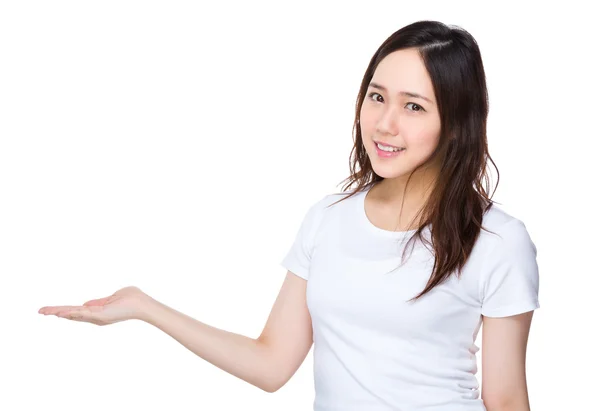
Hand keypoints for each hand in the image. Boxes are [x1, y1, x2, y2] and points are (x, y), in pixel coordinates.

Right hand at [38, 286, 153, 324]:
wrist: (143, 304)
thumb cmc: (131, 299)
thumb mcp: (111, 298)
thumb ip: (99, 302)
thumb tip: (85, 304)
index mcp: (97, 312)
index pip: (76, 311)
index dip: (63, 310)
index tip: (50, 310)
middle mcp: (95, 317)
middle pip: (71, 314)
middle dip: (56, 312)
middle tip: (40, 311)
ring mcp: (98, 317)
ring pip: (75, 314)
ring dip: (60, 312)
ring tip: (46, 311)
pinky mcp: (102, 315)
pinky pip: (85, 313)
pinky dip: (73, 313)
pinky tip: (63, 312)